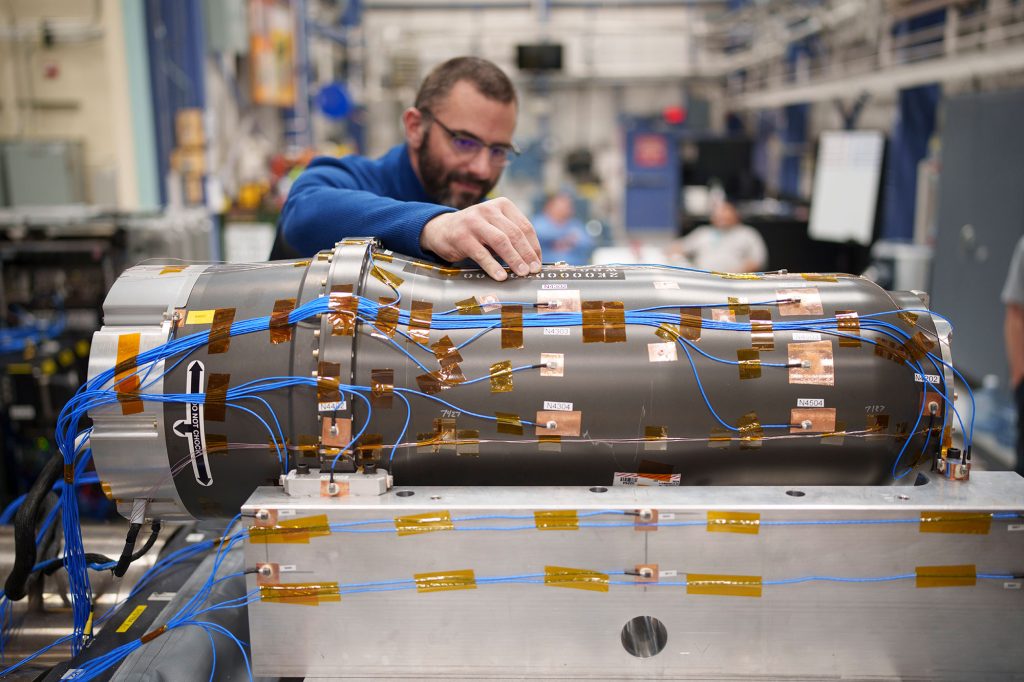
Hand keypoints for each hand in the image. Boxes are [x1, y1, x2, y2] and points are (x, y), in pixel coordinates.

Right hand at [421, 198, 541, 280]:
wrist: (442, 229)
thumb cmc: (475, 231)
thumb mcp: (494, 226)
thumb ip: (511, 237)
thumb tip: (532, 260)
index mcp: (502, 205)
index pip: (525, 226)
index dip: (534, 246)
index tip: (538, 262)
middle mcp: (488, 209)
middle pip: (514, 234)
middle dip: (526, 254)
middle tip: (533, 270)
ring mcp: (474, 222)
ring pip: (501, 242)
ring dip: (514, 259)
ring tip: (522, 273)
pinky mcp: (462, 236)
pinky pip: (481, 254)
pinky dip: (493, 266)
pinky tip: (501, 276)